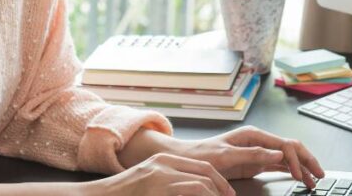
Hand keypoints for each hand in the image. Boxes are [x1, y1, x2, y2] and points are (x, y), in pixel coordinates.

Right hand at [91, 153, 235, 195]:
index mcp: (164, 160)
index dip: (219, 180)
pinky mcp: (158, 189)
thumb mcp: (150, 181)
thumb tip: (193, 189)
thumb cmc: (124, 194)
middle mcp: (164, 164)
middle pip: (205, 173)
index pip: (202, 166)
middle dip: (221, 189)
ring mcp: (160, 177)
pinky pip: (189, 192)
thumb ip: (170, 183)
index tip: (227, 192)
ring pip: (201, 185)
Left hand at [168, 126, 324, 188]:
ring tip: (314, 181)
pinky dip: (292, 171)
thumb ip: (253, 154)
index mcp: (254, 135)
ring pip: (289, 157)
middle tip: (319, 176)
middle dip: (307, 161)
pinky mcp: (257, 161)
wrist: (190, 159)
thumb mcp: (227, 155)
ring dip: (303, 167)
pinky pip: (280, 165)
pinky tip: (301, 178)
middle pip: (291, 148)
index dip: (296, 160)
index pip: (284, 145)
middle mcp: (259, 140)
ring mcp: (260, 151)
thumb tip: (277, 154)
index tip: (300, 176)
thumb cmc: (204, 154)